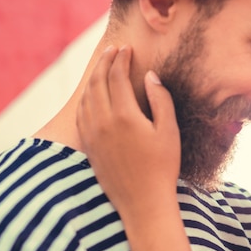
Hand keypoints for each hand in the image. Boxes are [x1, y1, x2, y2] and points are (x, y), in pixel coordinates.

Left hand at [77, 45, 180, 221]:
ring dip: (93, 78)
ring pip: (86, 97)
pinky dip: (86, 98)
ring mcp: (92, 135)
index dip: (121, 59)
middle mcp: (103, 122)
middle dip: (105, 62)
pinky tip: (92, 95)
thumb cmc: (163, 167)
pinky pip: (81, 114)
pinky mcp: (88, 147)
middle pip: (97, 82)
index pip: (117, 77)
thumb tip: (150, 76)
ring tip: (103, 67)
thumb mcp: (170, 131)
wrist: (143, 202)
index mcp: (124, 116)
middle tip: (113, 50)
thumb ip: (160, 99)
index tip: (126, 48)